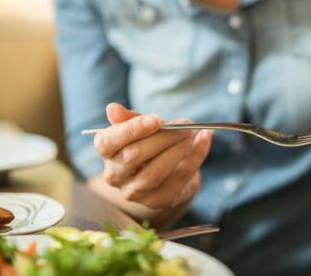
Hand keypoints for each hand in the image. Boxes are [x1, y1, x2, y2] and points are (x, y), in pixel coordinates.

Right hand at [93, 103, 211, 212]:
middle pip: (135, 156)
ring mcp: (134, 192)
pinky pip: (179, 178)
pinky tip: (204, 139)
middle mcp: (114, 175)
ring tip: (192, 132)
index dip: (132, 130)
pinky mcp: (158, 201)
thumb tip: (112, 109)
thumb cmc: (149, 143)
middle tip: (184, 123)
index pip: (109, 142)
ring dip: (178, 149)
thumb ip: (129, 118)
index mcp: (107, 152)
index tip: (155, 119)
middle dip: (162, 138)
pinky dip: (196, 157)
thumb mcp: (139, 126)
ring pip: (156, 172)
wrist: (166, 171)